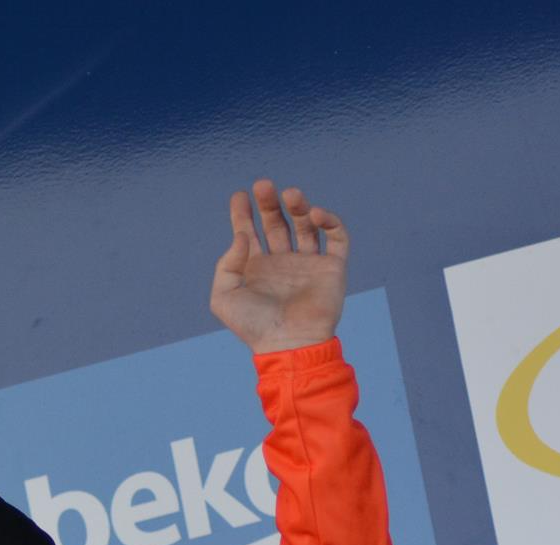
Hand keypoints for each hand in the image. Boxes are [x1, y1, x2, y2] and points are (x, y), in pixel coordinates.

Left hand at [209, 179, 348, 352]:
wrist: (290, 344)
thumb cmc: (254, 327)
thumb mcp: (223, 297)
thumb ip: (226, 264)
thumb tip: (241, 236)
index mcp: (256, 268)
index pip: (249, 232)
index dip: (243, 213)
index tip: (239, 196)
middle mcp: (282, 262)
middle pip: (276, 223)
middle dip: (270, 203)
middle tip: (263, 185)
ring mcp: (308, 264)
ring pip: (305, 225)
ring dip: (298, 206)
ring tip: (290, 195)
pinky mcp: (332, 268)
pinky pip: (336, 237)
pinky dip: (329, 221)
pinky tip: (315, 214)